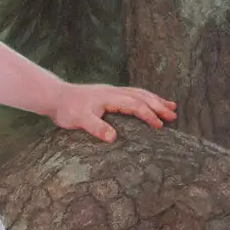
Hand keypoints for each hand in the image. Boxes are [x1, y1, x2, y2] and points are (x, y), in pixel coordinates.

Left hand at [51, 83, 177, 142]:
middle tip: (173, 116)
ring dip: (155, 100)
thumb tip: (113, 137)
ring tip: (171, 106)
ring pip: (139, 93)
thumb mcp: (79, 120)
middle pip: (141, 97)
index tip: (159, 126)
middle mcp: (113, 92)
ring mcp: (112, 92)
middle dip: (158, 106)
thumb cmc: (67, 109)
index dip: (148, 115)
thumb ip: (96, 127)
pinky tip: (149, 102)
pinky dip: (144, 98)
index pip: (134, 105)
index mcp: (110, 98)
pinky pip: (132, 94)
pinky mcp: (109, 94)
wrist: (55, 97)